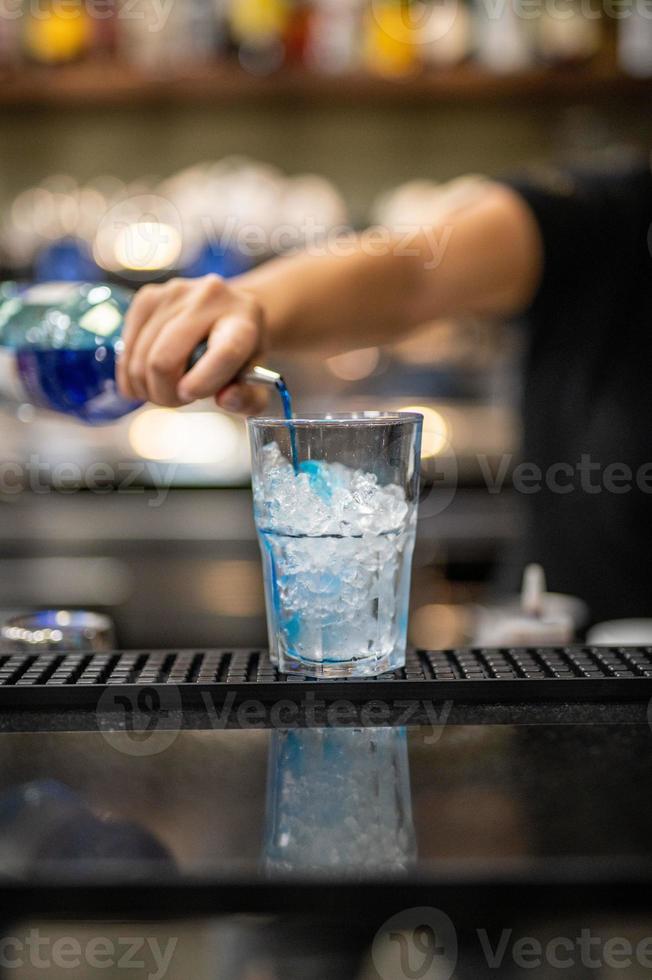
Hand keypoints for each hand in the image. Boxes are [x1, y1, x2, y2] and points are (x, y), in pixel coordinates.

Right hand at [117, 274, 267, 414]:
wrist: (228, 312)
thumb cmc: (241, 354)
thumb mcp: (255, 382)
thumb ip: (248, 398)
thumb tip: (226, 399)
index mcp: (244, 321)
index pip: (224, 352)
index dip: (202, 381)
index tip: (190, 394)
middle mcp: (210, 298)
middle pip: (163, 360)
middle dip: (164, 393)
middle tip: (178, 399)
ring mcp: (175, 293)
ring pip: (140, 357)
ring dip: (147, 386)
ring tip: (166, 388)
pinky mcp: (148, 296)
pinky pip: (126, 347)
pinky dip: (131, 372)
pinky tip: (148, 376)